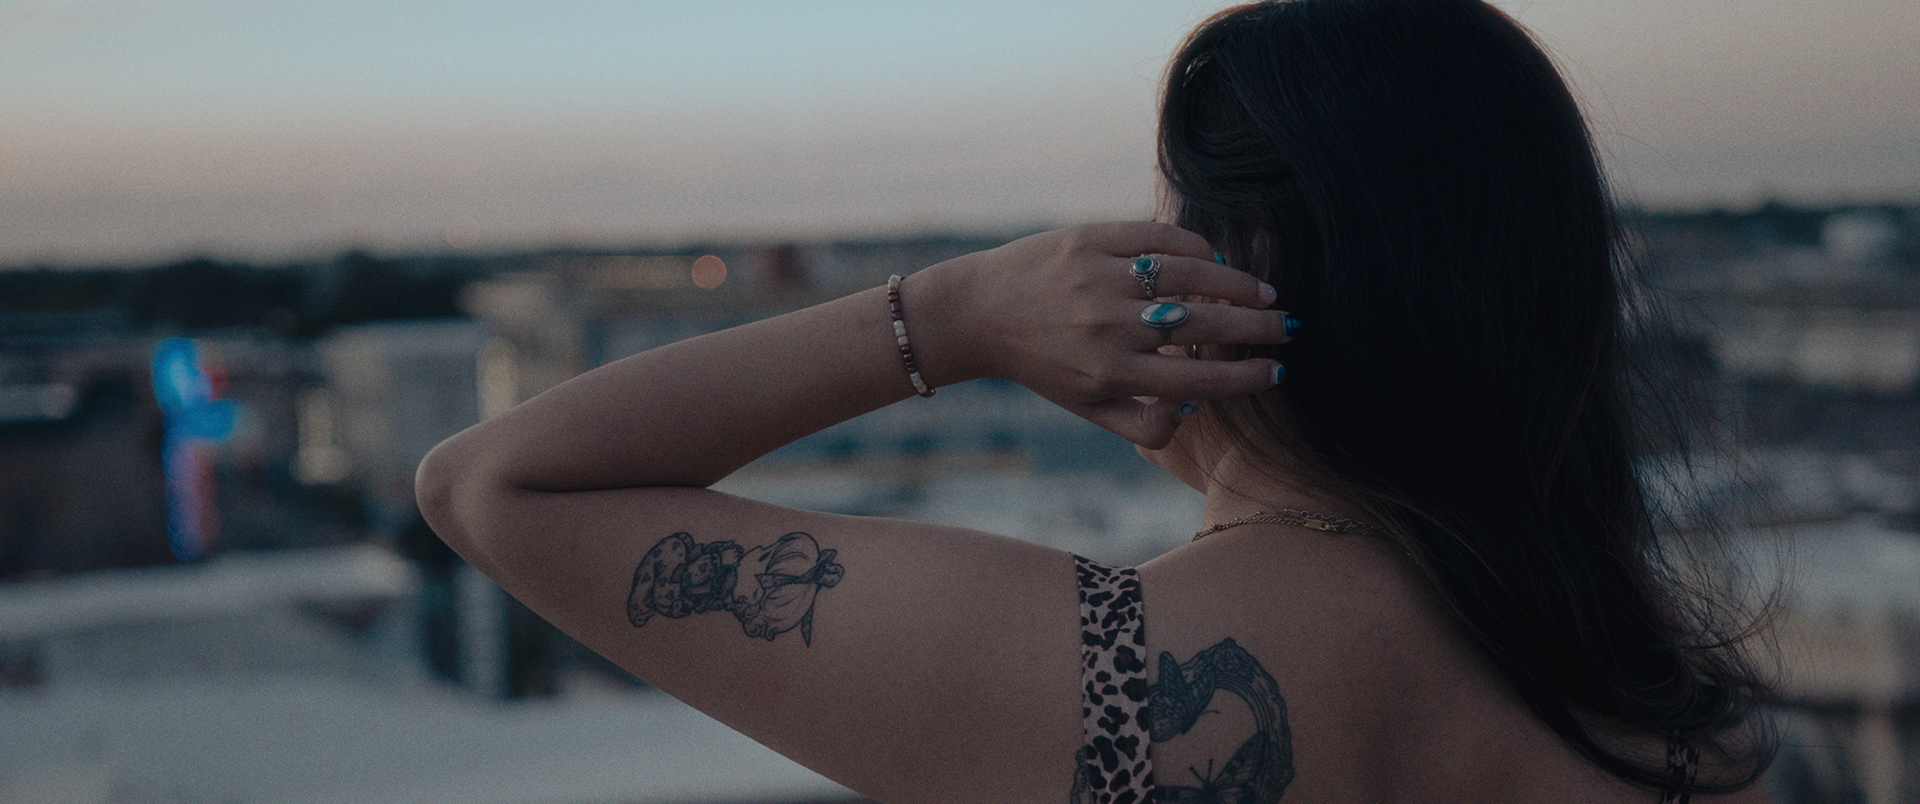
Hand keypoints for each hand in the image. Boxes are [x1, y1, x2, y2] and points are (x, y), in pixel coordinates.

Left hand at [906, 222, 1292, 449]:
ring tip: (1263, 292)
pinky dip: (1194, 248)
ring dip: (1236, 284)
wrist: (979, 313)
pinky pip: (1157, 239)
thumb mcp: (1087, 408)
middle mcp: (1110, 327)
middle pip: (1204, 324)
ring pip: (1189, 275)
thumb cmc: (1042, 365)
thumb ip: (1141, 424)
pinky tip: (1215, 260)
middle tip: (1288, 326)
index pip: (1199, 378)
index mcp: (1112, 374)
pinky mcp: (1090, 240)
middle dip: (1257, 327)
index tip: (1278, 370)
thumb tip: (1195, 410)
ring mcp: (1101, 279)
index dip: (1246, 375)